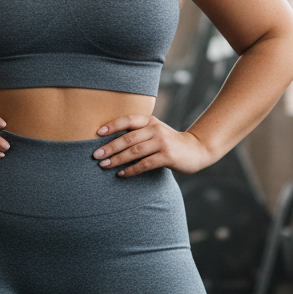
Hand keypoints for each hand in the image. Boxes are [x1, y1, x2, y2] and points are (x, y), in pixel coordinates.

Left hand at [91, 115, 214, 176]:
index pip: (128, 120)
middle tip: (96, 155)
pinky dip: (131, 169)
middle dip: (110, 147)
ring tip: (104, 165)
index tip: (97, 133)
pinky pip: (145, 164)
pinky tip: (121, 174)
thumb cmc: (170, 142)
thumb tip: (111, 142)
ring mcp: (162, 142)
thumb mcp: (155, 131)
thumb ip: (139, 133)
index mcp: (150, 121)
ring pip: (135, 151)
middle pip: (128, 138)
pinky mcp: (167, 156)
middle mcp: (155, 129)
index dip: (112, 125)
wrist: (196, 149)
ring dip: (117, 159)